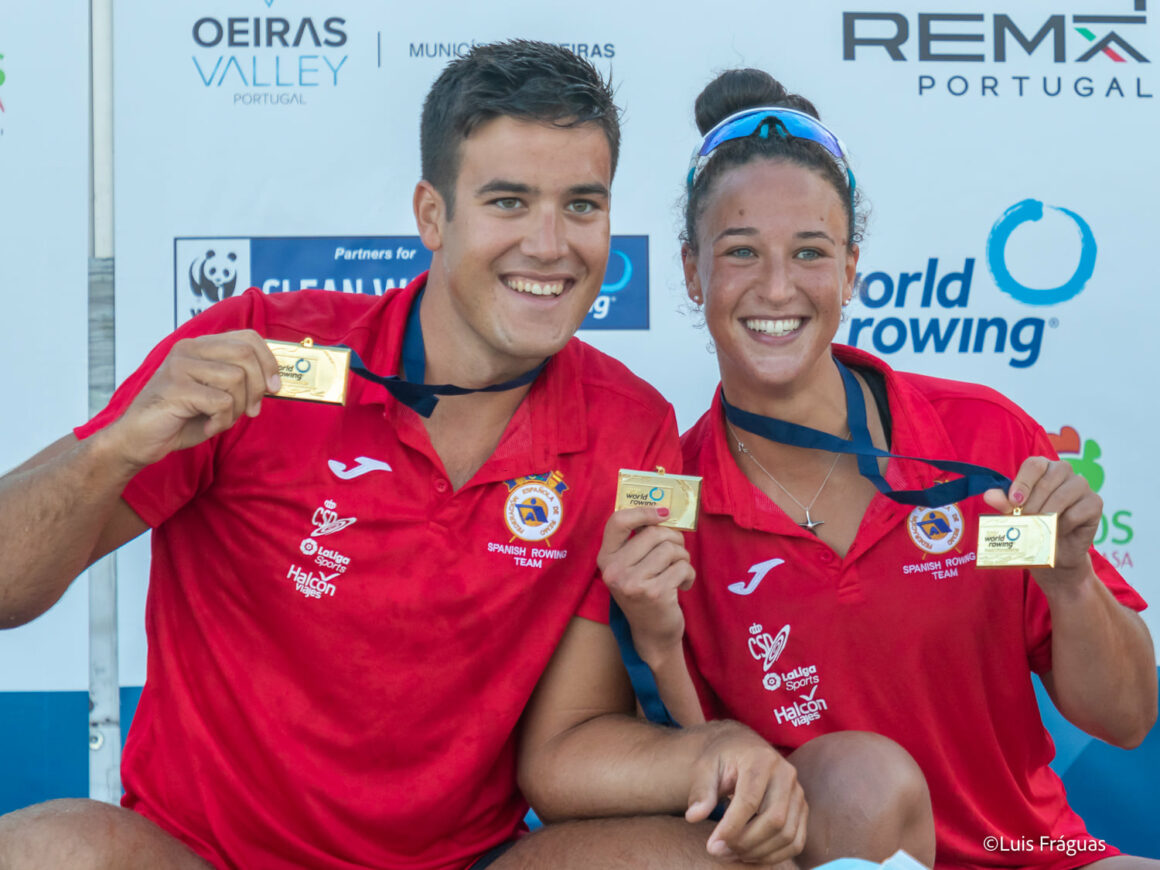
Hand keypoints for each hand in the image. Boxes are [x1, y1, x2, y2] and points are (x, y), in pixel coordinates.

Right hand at [103, 330, 280, 469]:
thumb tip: (273, 382)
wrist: (138, 440)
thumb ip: (239, 382)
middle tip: (251, 410)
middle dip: (258, 387)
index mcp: (200, 346)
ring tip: (220, 419)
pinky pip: (221, 402)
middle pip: (245, 354)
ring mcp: (180, 366)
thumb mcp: (216, 395)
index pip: (248, 337)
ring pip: (236, 379)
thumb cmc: (180, 418)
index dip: (269, 361)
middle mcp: (189, 349)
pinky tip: (208, 425)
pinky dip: (222, 421)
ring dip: (237, 408)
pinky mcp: (176, 388)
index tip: (274, 387)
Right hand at [597, 507, 694, 662]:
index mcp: (606, 558)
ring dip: (683, 558)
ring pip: (670, 549)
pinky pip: (682, 567)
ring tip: (680, 571)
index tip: (664, 513)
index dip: (643, 512)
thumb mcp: (631, 568)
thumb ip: (639, 543)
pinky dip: (689, 574)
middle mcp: (614, 570)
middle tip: (678, 553)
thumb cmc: (644, 594)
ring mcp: (632, 582)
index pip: (617, 521)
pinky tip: (683, 585)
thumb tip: (665, 514)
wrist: (651, 634)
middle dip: (675, 539)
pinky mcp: (654, 593)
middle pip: (653, 533)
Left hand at [686, 721, 807, 863]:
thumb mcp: (705, 768)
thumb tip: (693, 816)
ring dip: (758, 853)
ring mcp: (797, 792)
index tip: (712, 845)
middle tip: (719, 851)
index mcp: (761, 759)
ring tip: (731, 853)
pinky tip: (749, 855)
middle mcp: (785, 774)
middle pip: (774, 820)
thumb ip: (701, 791)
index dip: (731, 827)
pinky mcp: (801, 809)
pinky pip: (796, 842)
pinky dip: (774, 855)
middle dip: (745, 843)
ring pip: (787, 835)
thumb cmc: (722, 760)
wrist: (742, 749)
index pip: (750, 800)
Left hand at [983, 455, 1101, 587]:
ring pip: (1064, 494)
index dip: (1023, 482)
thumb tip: (988, 495)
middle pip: (1049, 479)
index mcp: (1042, 467)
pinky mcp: (1095, 503)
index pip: (1034, 464)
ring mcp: (1081, 485)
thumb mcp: (1014, 515)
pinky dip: (1064, 524)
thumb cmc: (1031, 526)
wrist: (1053, 553)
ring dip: (1047, 513)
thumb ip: (1003, 503)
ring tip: (1038, 527)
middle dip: (1033, 503)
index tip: (1014, 502)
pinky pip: (1078, 511)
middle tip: (1024, 520)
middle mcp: (1063, 471)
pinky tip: (1057, 531)